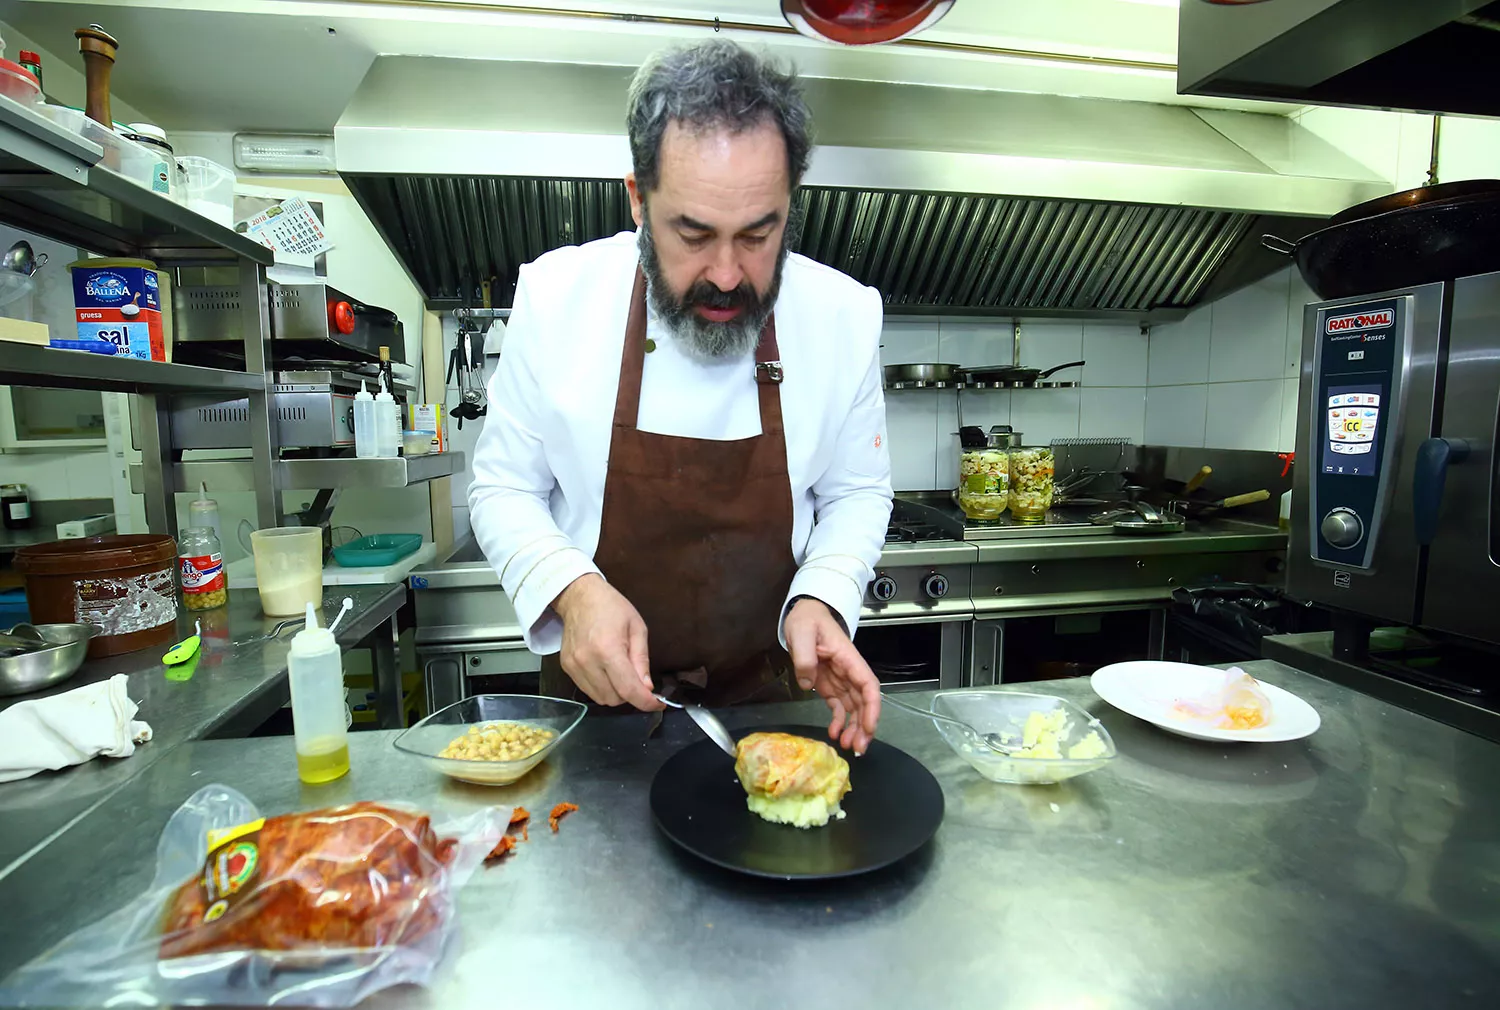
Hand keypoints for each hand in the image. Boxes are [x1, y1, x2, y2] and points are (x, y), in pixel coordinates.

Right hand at [551, 574, 661, 710]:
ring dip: (616, 694)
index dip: (646, 702)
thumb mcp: (637, 628)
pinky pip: (588, 690)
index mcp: (608, 649)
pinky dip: (602, 688)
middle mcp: (588, 661)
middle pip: (615, 698)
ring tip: (620, 673)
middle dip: (630, 695)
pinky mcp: (566, 668)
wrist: (579, 596)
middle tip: (638, 680)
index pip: (628, 689)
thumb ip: (642, 661)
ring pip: (600, 698)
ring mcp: (574, 666)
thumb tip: (647, 687)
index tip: (657, 704)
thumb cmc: (611, 607)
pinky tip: (606, 671)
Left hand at [784, 598, 880, 754]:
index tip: (869, 727)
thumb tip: (808, 683)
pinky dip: (838, 721)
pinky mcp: (830, 685)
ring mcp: (841, 680)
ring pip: (854, 708)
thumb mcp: (802, 633)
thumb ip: (805, 657)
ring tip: (847, 746)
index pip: (868, 686)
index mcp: (849, 659)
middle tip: (858, 748)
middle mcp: (849, 672)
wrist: (804, 615)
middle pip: (864, 702)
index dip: (872, 708)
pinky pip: (838, 707)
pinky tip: (834, 734)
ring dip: (854, 728)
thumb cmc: (807, 620)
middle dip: (865, 726)